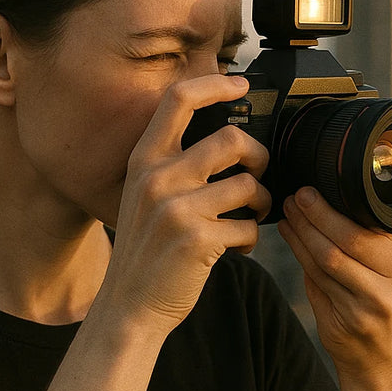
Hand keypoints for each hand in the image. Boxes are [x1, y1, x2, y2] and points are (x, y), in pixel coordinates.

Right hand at [100, 75, 270, 334]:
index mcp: (143, 161)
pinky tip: (237, 249)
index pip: (178, 100)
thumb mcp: (144, 198)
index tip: (241, 85)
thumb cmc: (147, 251)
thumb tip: (229, 139)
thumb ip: (173, 166)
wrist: (129, 307)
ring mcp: (176, 209)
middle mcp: (157, 179)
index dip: (215, 84)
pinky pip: (248, 226)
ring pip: (248, 185)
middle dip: (259, 157)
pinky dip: (251, 239)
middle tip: (259, 175)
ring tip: (252, 217)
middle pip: (232, 139)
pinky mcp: (197, 240)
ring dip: (262, 203)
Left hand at [278, 186, 391, 376]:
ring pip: (324, 262)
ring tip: (287, 216)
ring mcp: (368, 305)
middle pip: (342, 243)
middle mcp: (390, 283)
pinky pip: (316, 282)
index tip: (309, 190)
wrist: (382, 360)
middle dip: (312, 218)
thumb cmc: (380, 306)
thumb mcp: (389, 272)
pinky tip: (290, 239)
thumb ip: (370, 241)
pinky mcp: (346, 321)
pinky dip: (299, 256)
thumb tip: (331, 201)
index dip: (330, 210)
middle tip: (293, 198)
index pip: (362, 230)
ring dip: (300, 235)